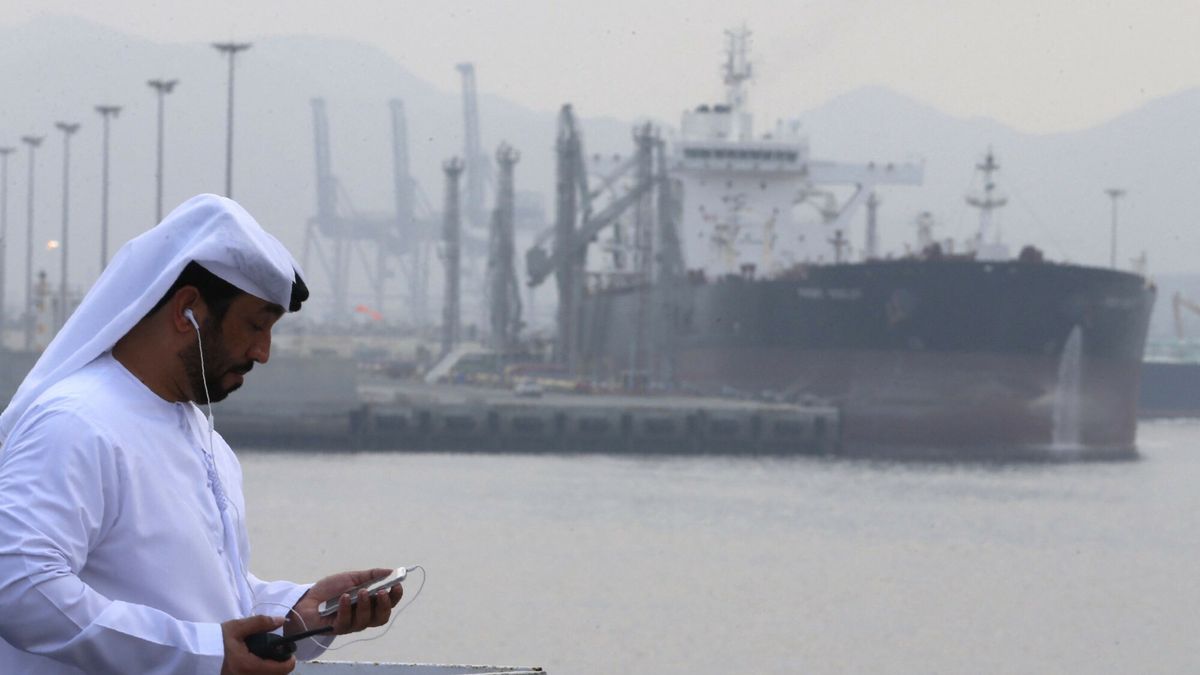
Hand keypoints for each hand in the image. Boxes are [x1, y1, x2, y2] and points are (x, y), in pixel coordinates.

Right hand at [221, 615, 294, 673]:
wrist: (195, 655)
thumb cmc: (216, 641)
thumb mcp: (237, 628)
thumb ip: (260, 623)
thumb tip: (281, 620)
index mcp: (249, 666)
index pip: (282, 670)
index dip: (290, 661)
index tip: (289, 654)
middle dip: (281, 668)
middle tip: (278, 657)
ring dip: (271, 672)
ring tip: (267, 661)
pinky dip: (261, 673)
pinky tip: (257, 666)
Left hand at [286, 568, 403, 638]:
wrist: (307, 599)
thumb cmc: (330, 590)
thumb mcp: (352, 578)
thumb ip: (371, 576)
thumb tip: (391, 571)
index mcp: (370, 604)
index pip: (389, 604)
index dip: (395, 596)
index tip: (397, 585)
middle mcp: (364, 616)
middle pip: (382, 617)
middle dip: (384, 605)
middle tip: (381, 592)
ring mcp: (351, 624)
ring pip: (365, 621)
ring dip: (365, 605)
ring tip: (361, 592)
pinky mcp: (338, 629)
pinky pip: (346, 622)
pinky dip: (346, 609)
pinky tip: (344, 598)